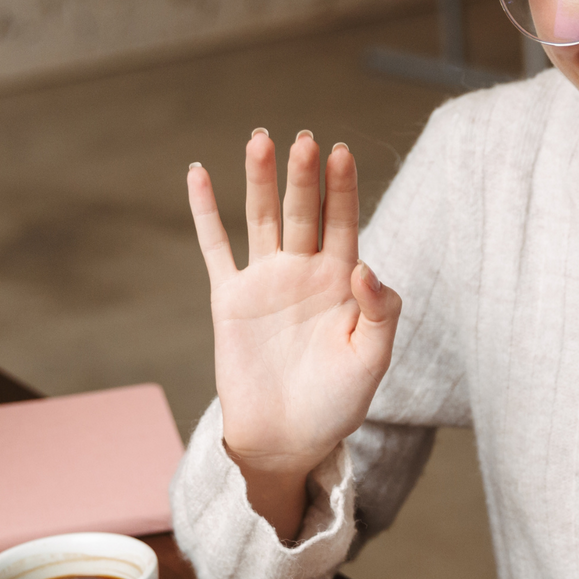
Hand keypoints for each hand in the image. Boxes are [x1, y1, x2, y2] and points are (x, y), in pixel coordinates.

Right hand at [186, 130, 400, 540]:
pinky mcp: (230, 298)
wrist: (288, 439)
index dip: (343, 188)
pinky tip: (198, 174)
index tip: (342, 152)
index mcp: (343, 281)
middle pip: (303, 212)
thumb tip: (365, 266)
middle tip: (302, 140)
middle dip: (303, 177)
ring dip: (259, 181)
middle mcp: (304, 271)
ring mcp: (266, 280)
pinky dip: (205, 212)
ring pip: (262, 219)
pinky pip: (215, 248)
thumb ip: (380, 313)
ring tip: (259, 139)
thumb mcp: (372, 361)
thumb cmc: (339, 403)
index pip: (344, 222)